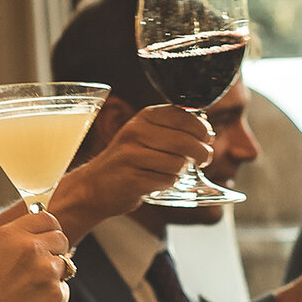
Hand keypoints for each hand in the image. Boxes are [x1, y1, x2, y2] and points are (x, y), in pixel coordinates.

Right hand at [0, 208, 71, 301]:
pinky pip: (63, 289)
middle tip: (40, 268)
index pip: (46, 218)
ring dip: (52, 276)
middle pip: (61, 238)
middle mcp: (31, 248)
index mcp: (11, 235)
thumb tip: (37, 232)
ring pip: (64, 265)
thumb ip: (14, 239)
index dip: (49, 229)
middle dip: (55, 251)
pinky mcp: (56, 292)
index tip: (47, 239)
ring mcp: (46, 270)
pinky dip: (52, 297)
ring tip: (28, 291)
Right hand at [49, 106, 213, 226]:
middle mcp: (136, 132)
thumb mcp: (146, 135)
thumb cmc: (127, 160)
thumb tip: (207, 131)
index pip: (183, 116)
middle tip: (203, 159)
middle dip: (202, 153)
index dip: (201, 129)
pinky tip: (157, 181)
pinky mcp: (132, 178)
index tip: (206, 138)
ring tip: (172, 171)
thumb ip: (173, 129)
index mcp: (144, 117)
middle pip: (185, 141)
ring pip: (178, 163)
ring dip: (181, 171)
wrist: (94, 185)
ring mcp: (132, 156)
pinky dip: (168, 183)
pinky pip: (166, 181)